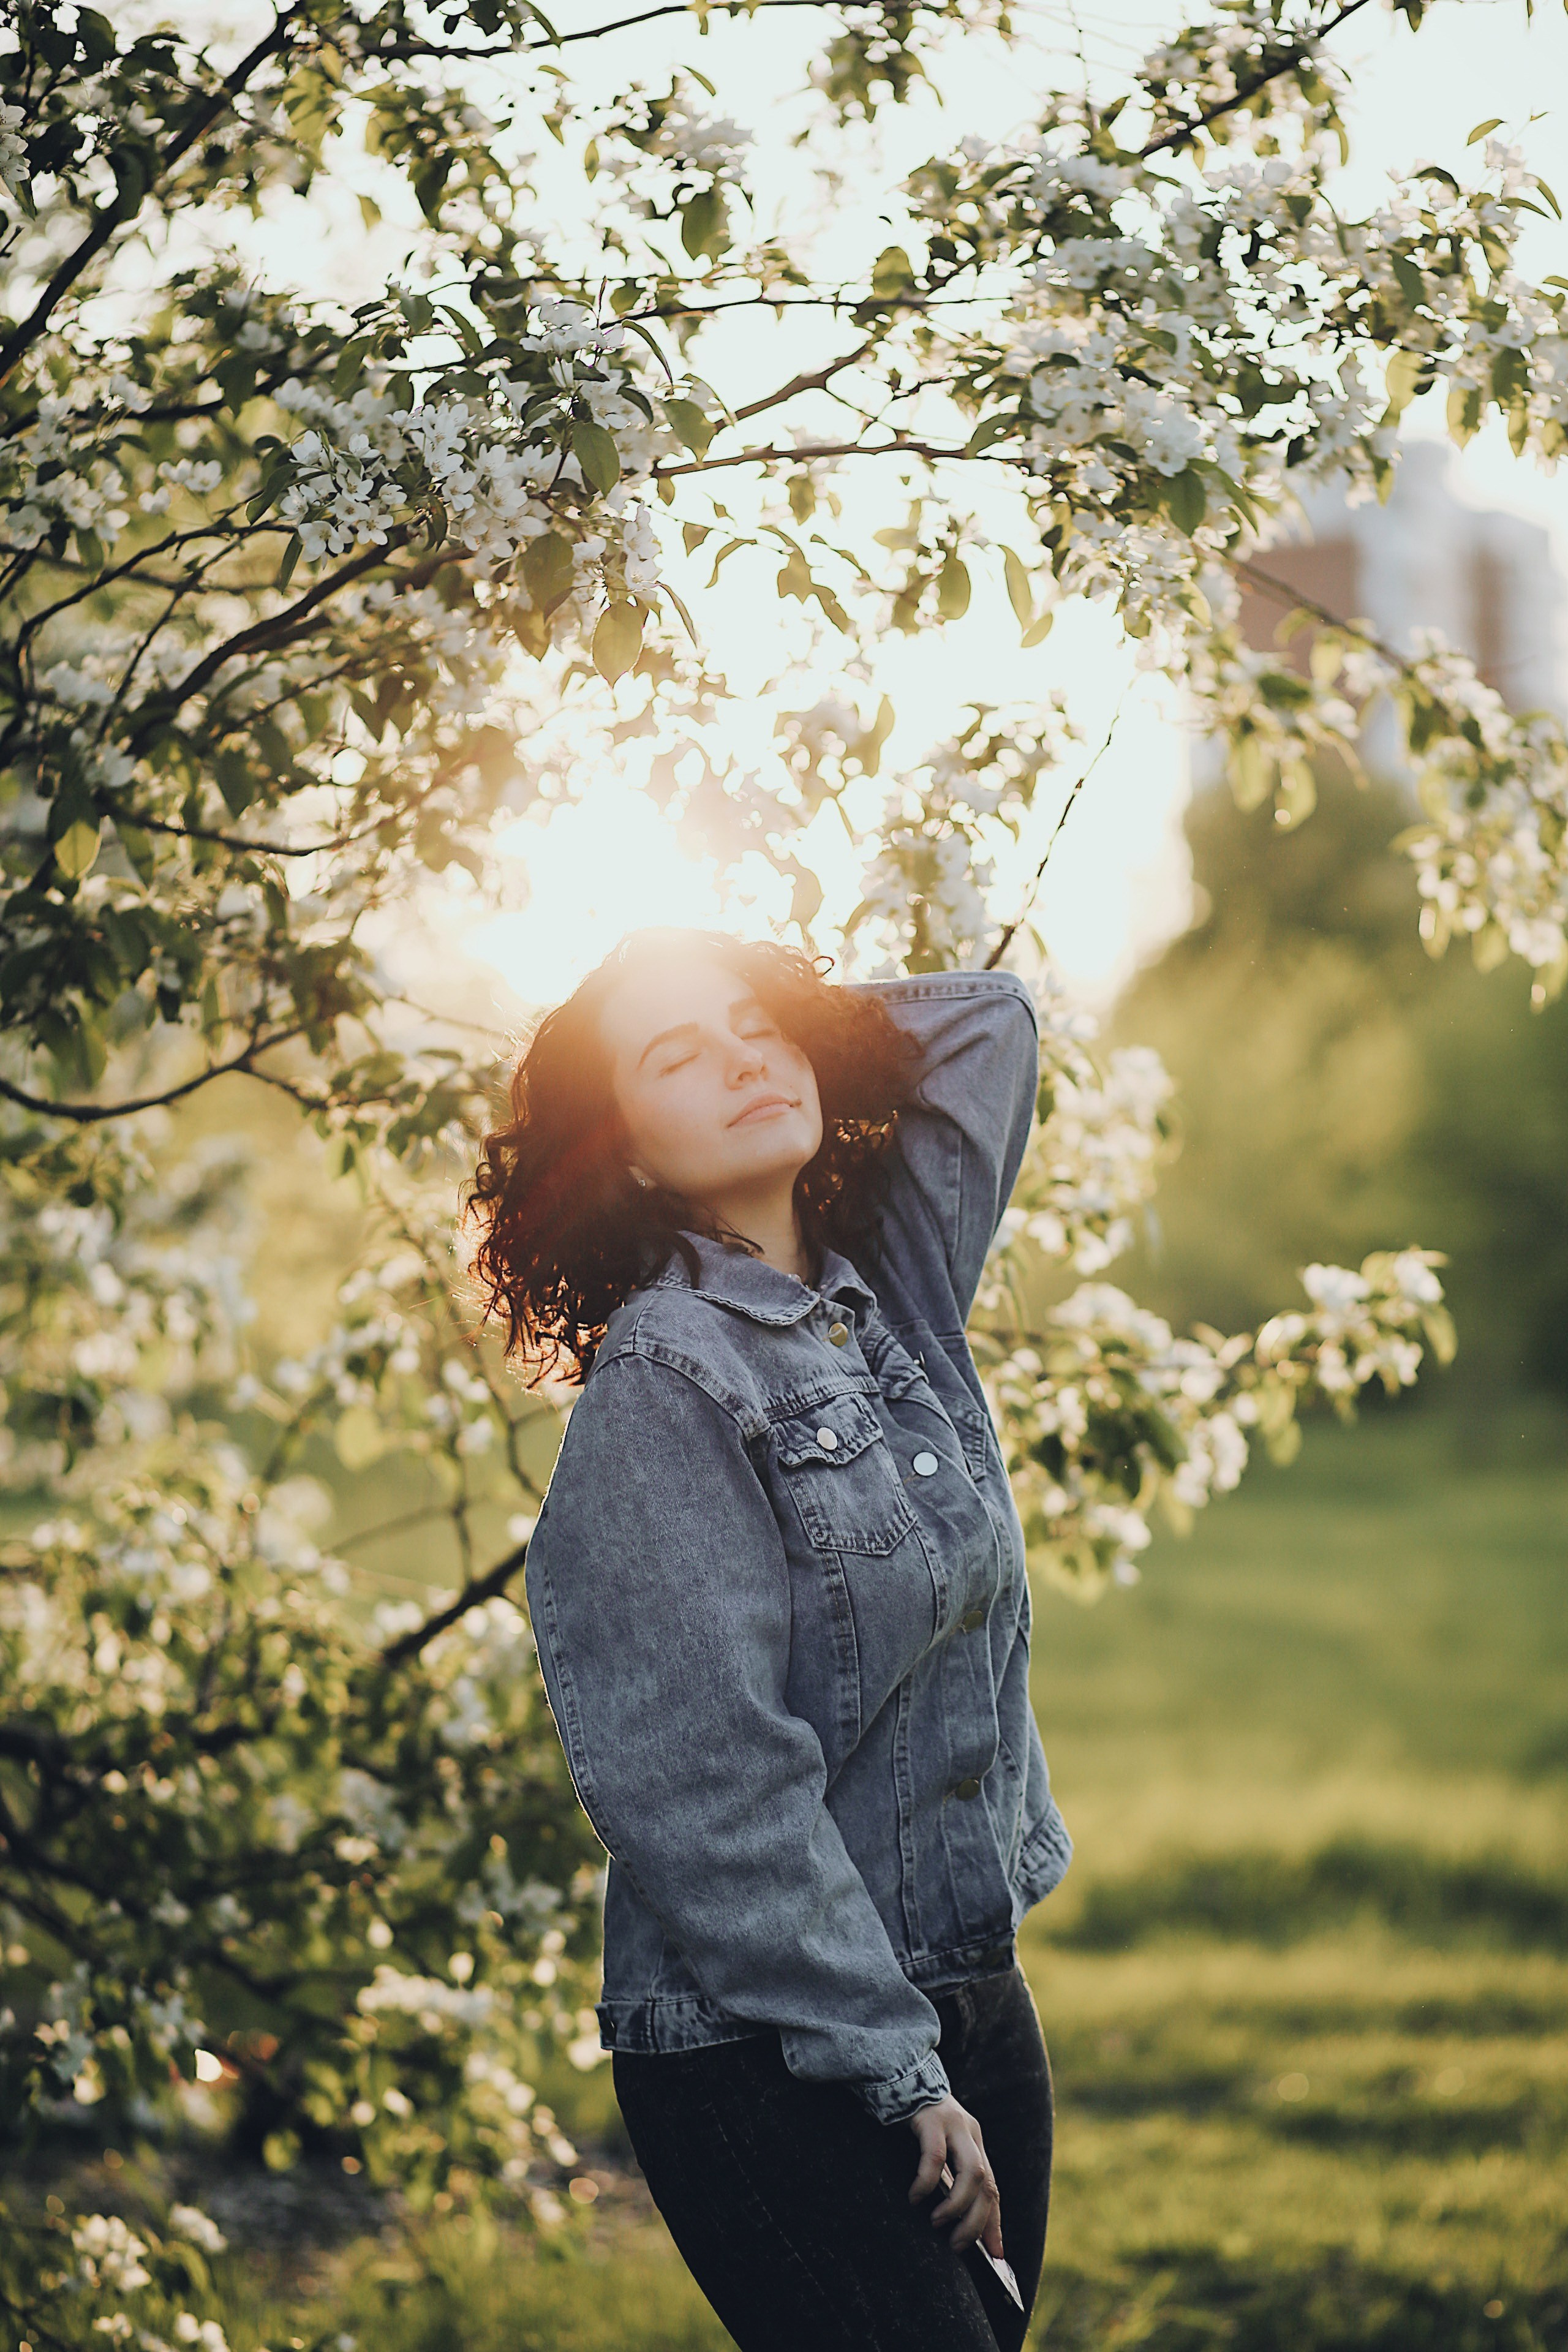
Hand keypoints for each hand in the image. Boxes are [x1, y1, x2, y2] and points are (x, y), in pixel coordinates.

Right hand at [907, 2094, 1002, 2258]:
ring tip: (937, 2222)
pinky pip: (935, 2158)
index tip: (996, 2256)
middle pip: (987, 2184)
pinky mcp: (930, 2119)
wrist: (896, 2074)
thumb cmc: (914, 2120)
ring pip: (972, 2172)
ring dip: (957, 2205)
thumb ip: (948, 2174)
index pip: (993, 2188)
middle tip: (957, 2245)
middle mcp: (969, 2133)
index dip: (994, 2223)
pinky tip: (914, 2197)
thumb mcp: (938, 2148)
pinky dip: (926, 2183)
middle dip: (976, 2222)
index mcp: (973, 2141)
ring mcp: (952, 2124)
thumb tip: (953, 2220)